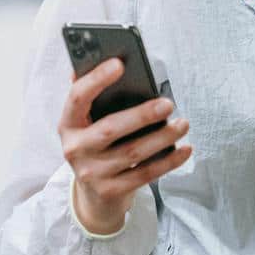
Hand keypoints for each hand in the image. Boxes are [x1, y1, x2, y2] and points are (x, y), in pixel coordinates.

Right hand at [58, 58, 191, 233]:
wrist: (94, 194)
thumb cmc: (99, 144)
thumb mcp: (90, 122)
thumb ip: (97, 95)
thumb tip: (111, 59)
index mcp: (68, 123)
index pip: (77, 97)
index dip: (96, 79)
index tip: (119, 63)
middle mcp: (75, 149)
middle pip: (110, 129)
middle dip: (142, 115)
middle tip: (169, 104)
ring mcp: (91, 173)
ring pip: (132, 153)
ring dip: (162, 137)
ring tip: (183, 124)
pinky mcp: (110, 191)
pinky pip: (145, 174)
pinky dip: (169, 161)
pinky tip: (185, 149)